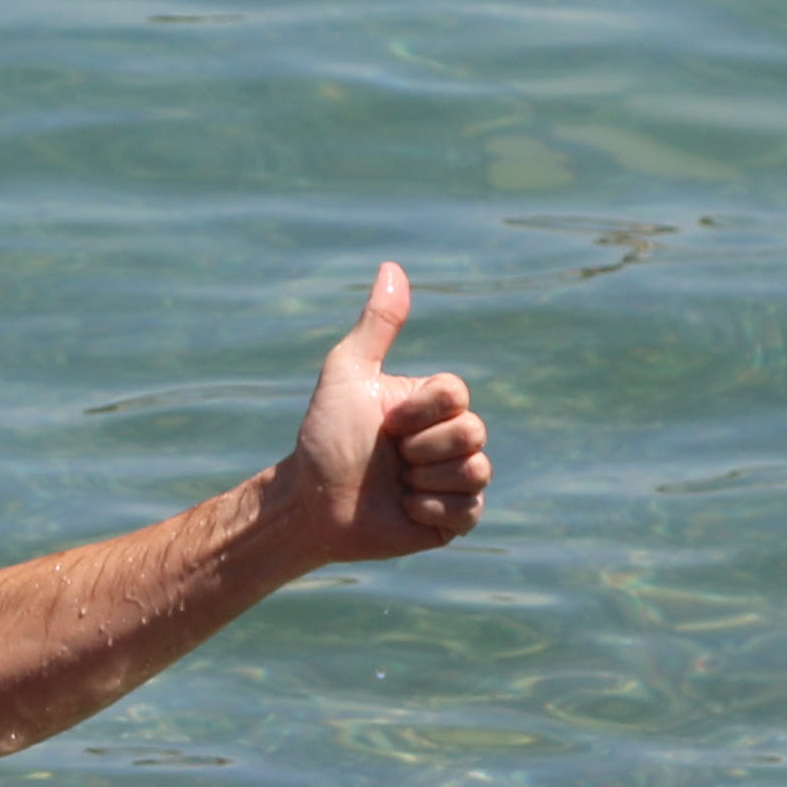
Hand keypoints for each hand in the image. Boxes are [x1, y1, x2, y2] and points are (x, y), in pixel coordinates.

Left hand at [269, 262, 490, 562]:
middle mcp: (451, 438)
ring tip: (394, 485)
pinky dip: (429, 510)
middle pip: (473, 431)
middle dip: (420, 448)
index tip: (385, 423)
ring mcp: (456, 479)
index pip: (457, 394)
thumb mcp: (346, 374)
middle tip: (388, 458)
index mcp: (434, 403)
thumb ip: (376, 325)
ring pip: (475, 470)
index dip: (418, 412)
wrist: (310, 504)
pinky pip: (468, 509)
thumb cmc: (324, 438)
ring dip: (423, 480)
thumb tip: (392, 267)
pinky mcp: (454, 519)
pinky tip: (403, 509)